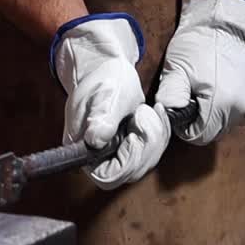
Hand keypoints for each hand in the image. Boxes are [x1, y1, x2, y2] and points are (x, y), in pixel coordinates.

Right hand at [51, 13, 163, 188]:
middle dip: (147, 144)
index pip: (108, 176)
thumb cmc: (102, 80)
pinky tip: (156, 112)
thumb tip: (95, 140)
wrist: (107, 69)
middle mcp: (98, 156)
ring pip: (145, 161)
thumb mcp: (103, 96)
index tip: (134, 135)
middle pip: (131, 171)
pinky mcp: (131, 145)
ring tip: (148, 110)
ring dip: (156, 136)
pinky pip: (153, 149)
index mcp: (83, 148)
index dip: (127, 162)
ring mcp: (116, 152)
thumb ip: (101, 119)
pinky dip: (161, 131)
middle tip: (145, 114)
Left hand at [155, 0, 244, 145]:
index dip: (184, 126)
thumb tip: (167, 116)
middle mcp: (241, 108)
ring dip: (213, 114)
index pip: (199, 135)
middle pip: (214, 131)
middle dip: (199, 120)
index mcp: (220, 104)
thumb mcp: (176, 69)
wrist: (225, 23)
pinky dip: (227, 106)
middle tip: (190, 95)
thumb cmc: (198, 44)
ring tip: (203, 90)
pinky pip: (239, 112)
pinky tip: (218, 87)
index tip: (179, 108)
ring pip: (227, 123)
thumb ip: (169, 97)